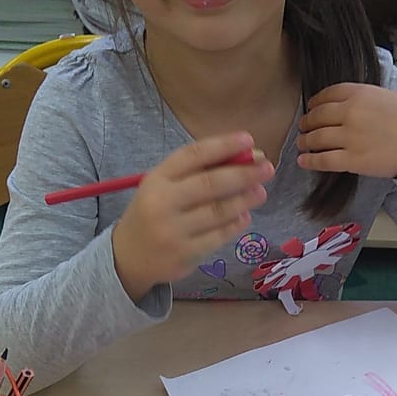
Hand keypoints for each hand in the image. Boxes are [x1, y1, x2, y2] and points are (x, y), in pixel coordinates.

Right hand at [112, 133, 273, 301]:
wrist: (128, 256)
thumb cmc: (154, 212)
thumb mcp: (164, 186)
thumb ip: (197, 172)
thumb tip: (246, 157)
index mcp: (156, 179)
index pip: (192, 155)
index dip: (223, 145)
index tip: (249, 139)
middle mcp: (162, 203)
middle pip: (210, 184)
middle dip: (243, 174)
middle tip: (267, 168)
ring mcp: (172, 231)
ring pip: (218, 212)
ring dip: (244, 199)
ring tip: (260, 192)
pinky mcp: (184, 255)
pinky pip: (218, 237)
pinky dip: (235, 224)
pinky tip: (245, 216)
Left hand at [297, 83, 396, 178]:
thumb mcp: (384, 95)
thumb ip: (361, 98)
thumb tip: (340, 106)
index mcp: (359, 92)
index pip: (326, 95)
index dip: (315, 104)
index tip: (312, 109)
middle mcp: (351, 112)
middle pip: (317, 116)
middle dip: (307, 123)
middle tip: (303, 128)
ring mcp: (351, 137)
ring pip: (316, 138)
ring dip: (305, 141)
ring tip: (302, 144)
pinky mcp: (354, 160)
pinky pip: (323, 160)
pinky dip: (310, 161)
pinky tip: (303, 161)